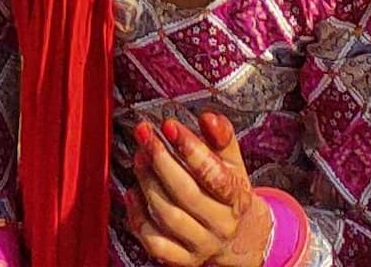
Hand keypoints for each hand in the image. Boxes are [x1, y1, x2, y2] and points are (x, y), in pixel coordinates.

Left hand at [123, 112, 270, 266]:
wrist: (237, 237)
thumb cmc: (227, 191)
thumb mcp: (232, 162)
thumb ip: (222, 136)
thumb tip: (208, 117)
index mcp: (235, 198)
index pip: (214, 175)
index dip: (190, 148)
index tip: (169, 125)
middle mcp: (220, 225)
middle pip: (187, 194)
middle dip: (161, 160)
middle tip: (144, 135)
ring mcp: (201, 245)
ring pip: (168, 216)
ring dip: (147, 183)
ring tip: (139, 158)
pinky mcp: (182, 259)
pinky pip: (155, 243)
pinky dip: (138, 218)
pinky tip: (133, 193)